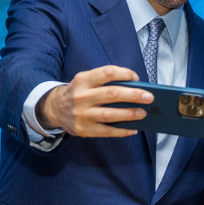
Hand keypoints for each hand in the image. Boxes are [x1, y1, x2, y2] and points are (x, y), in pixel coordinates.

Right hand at [36, 65, 151, 137]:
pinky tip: (133, 129)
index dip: (124, 74)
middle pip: (111, 94)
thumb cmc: (79, 92)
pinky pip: (106, 131)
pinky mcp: (83, 130)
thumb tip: (135, 88)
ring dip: (129, 114)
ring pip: (109, 114)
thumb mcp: (86, 81)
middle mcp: (81, 96)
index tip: (136, 77)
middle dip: (133, 95)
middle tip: (149, 97)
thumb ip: (105, 81)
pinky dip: (122, 131)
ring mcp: (81, 115)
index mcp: (83, 80)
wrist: (54, 108)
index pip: (107, 73)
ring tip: (143, 113)